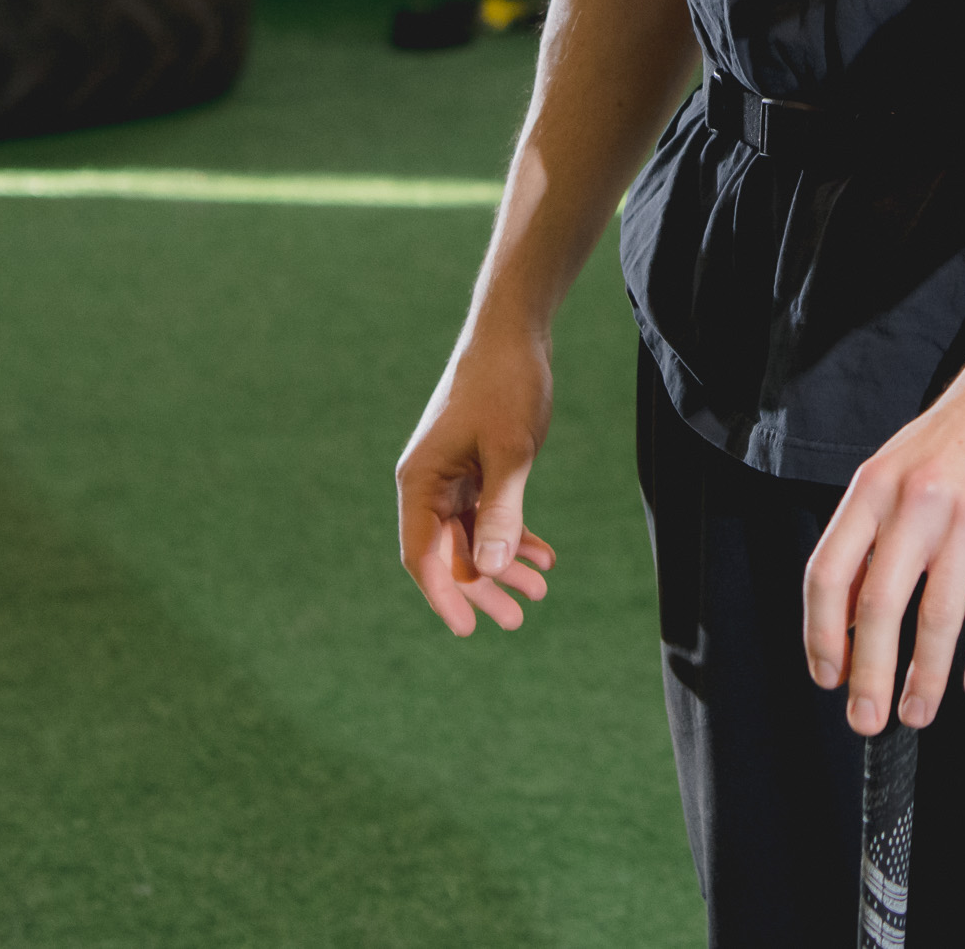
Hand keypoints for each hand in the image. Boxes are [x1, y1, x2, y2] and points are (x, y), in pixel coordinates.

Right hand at [396, 320, 561, 637]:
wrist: (514, 335)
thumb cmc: (506, 386)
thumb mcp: (510, 451)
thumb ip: (502, 510)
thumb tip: (490, 570)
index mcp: (420, 481)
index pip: (422, 554)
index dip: (444, 594)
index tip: (469, 628)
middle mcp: (429, 484)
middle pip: (449, 553)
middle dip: (482, 588)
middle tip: (517, 619)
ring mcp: (452, 477)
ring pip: (474, 537)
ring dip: (504, 564)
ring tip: (540, 592)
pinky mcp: (476, 469)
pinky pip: (490, 515)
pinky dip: (514, 536)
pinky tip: (544, 557)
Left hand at [802, 303, 964, 732]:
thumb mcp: (902, 462)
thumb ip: (876, 527)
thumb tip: (850, 612)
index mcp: (875, 485)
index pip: (828, 572)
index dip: (821, 634)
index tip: (827, 677)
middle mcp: (915, 502)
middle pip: (878, 607)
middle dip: (869, 676)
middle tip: (867, 721)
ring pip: (938, 618)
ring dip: (926, 677)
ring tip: (919, 711)